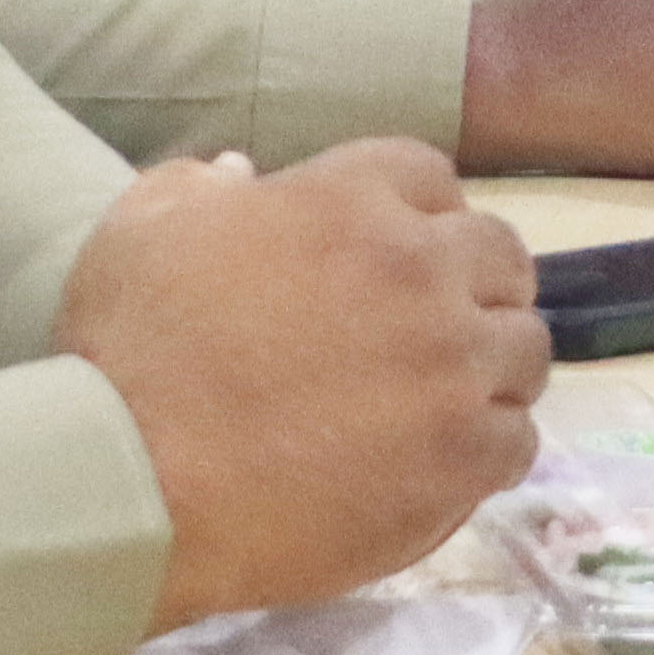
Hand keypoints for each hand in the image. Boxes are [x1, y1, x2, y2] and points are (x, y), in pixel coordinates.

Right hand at [56, 141, 545, 625]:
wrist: (139, 481)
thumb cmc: (129, 353)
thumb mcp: (139, 231)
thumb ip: (198, 189)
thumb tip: (241, 174)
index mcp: (348, 200)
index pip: (431, 178)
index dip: (419, 214)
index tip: (400, 254)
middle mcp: (418, 267)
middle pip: (500, 256)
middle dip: (477, 285)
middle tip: (437, 329)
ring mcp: (450, 362)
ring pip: (524, 350)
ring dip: (492, 369)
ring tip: (448, 403)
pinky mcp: (462, 453)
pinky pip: (518, 439)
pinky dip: (489, 448)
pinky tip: (445, 465)